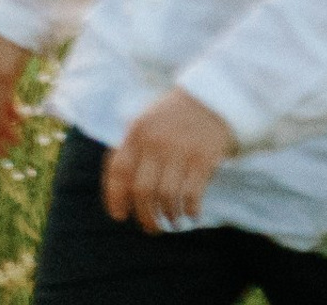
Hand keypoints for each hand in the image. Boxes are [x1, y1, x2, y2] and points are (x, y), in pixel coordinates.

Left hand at [101, 90, 233, 233]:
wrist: (210, 99)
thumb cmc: (174, 117)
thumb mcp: (146, 124)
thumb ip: (134, 150)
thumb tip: (122, 190)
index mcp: (136, 132)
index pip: (118, 170)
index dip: (115, 197)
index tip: (119, 217)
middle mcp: (154, 142)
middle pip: (142, 191)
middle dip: (145, 216)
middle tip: (152, 228)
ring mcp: (179, 151)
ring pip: (166, 197)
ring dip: (169, 216)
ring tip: (172, 220)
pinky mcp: (202, 160)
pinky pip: (191, 195)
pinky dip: (190, 211)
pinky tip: (191, 214)